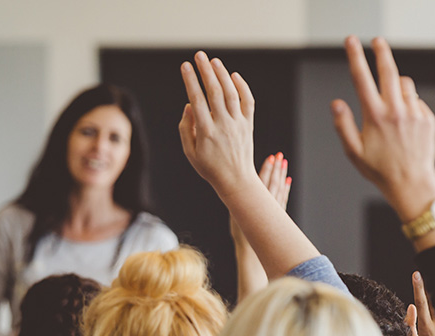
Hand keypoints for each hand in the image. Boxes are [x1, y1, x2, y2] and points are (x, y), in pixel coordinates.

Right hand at [178, 51, 255, 191]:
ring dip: (222, 75)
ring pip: (231, 93)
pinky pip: (248, 102)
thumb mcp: (190, 152)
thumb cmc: (210, 167)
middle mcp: (223, 125)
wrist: (236, 180)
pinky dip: (243, 87)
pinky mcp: (249, 125)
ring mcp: (238, 124)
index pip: (197, 100)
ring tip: (214, 61)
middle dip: (205, 71)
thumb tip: (189, 105)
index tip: (185, 66)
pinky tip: (234, 76)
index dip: (191, 81)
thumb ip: (186, 128)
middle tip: (199, 56)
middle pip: (215, 92)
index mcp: (206, 132)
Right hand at [230, 153, 290, 244]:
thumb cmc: (241, 234)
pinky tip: (287, 181)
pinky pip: (284, 198)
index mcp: (255, 203)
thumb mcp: (235, 215)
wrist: (251, 251)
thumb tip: (237, 186)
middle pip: (273, 182)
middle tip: (279, 156)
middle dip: (276, 168)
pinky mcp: (279, 215)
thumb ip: (238, 201)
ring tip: (284, 163)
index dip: (267, 169)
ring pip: (280, 188)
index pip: (263, 181)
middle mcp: (267, 205)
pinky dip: (286, 189)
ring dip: (282, 175)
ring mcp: (275, 210)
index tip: (271, 158)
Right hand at [331, 37, 434, 220]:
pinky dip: (409, 104)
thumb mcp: (353, 151)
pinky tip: (404, 123)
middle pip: (388, 70)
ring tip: (391, 104)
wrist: (412, 183)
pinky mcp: (427, 118)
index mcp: (375, 117)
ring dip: (396, 85)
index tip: (351, 42)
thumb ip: (342, 124)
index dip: (355, 57)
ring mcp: (414, 113)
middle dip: (381, 52)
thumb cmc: (380, 170)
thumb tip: (336, 103)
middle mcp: (395, 111)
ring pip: (405, 84)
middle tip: (377, 40)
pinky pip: (417, 100)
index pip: (361, 79)